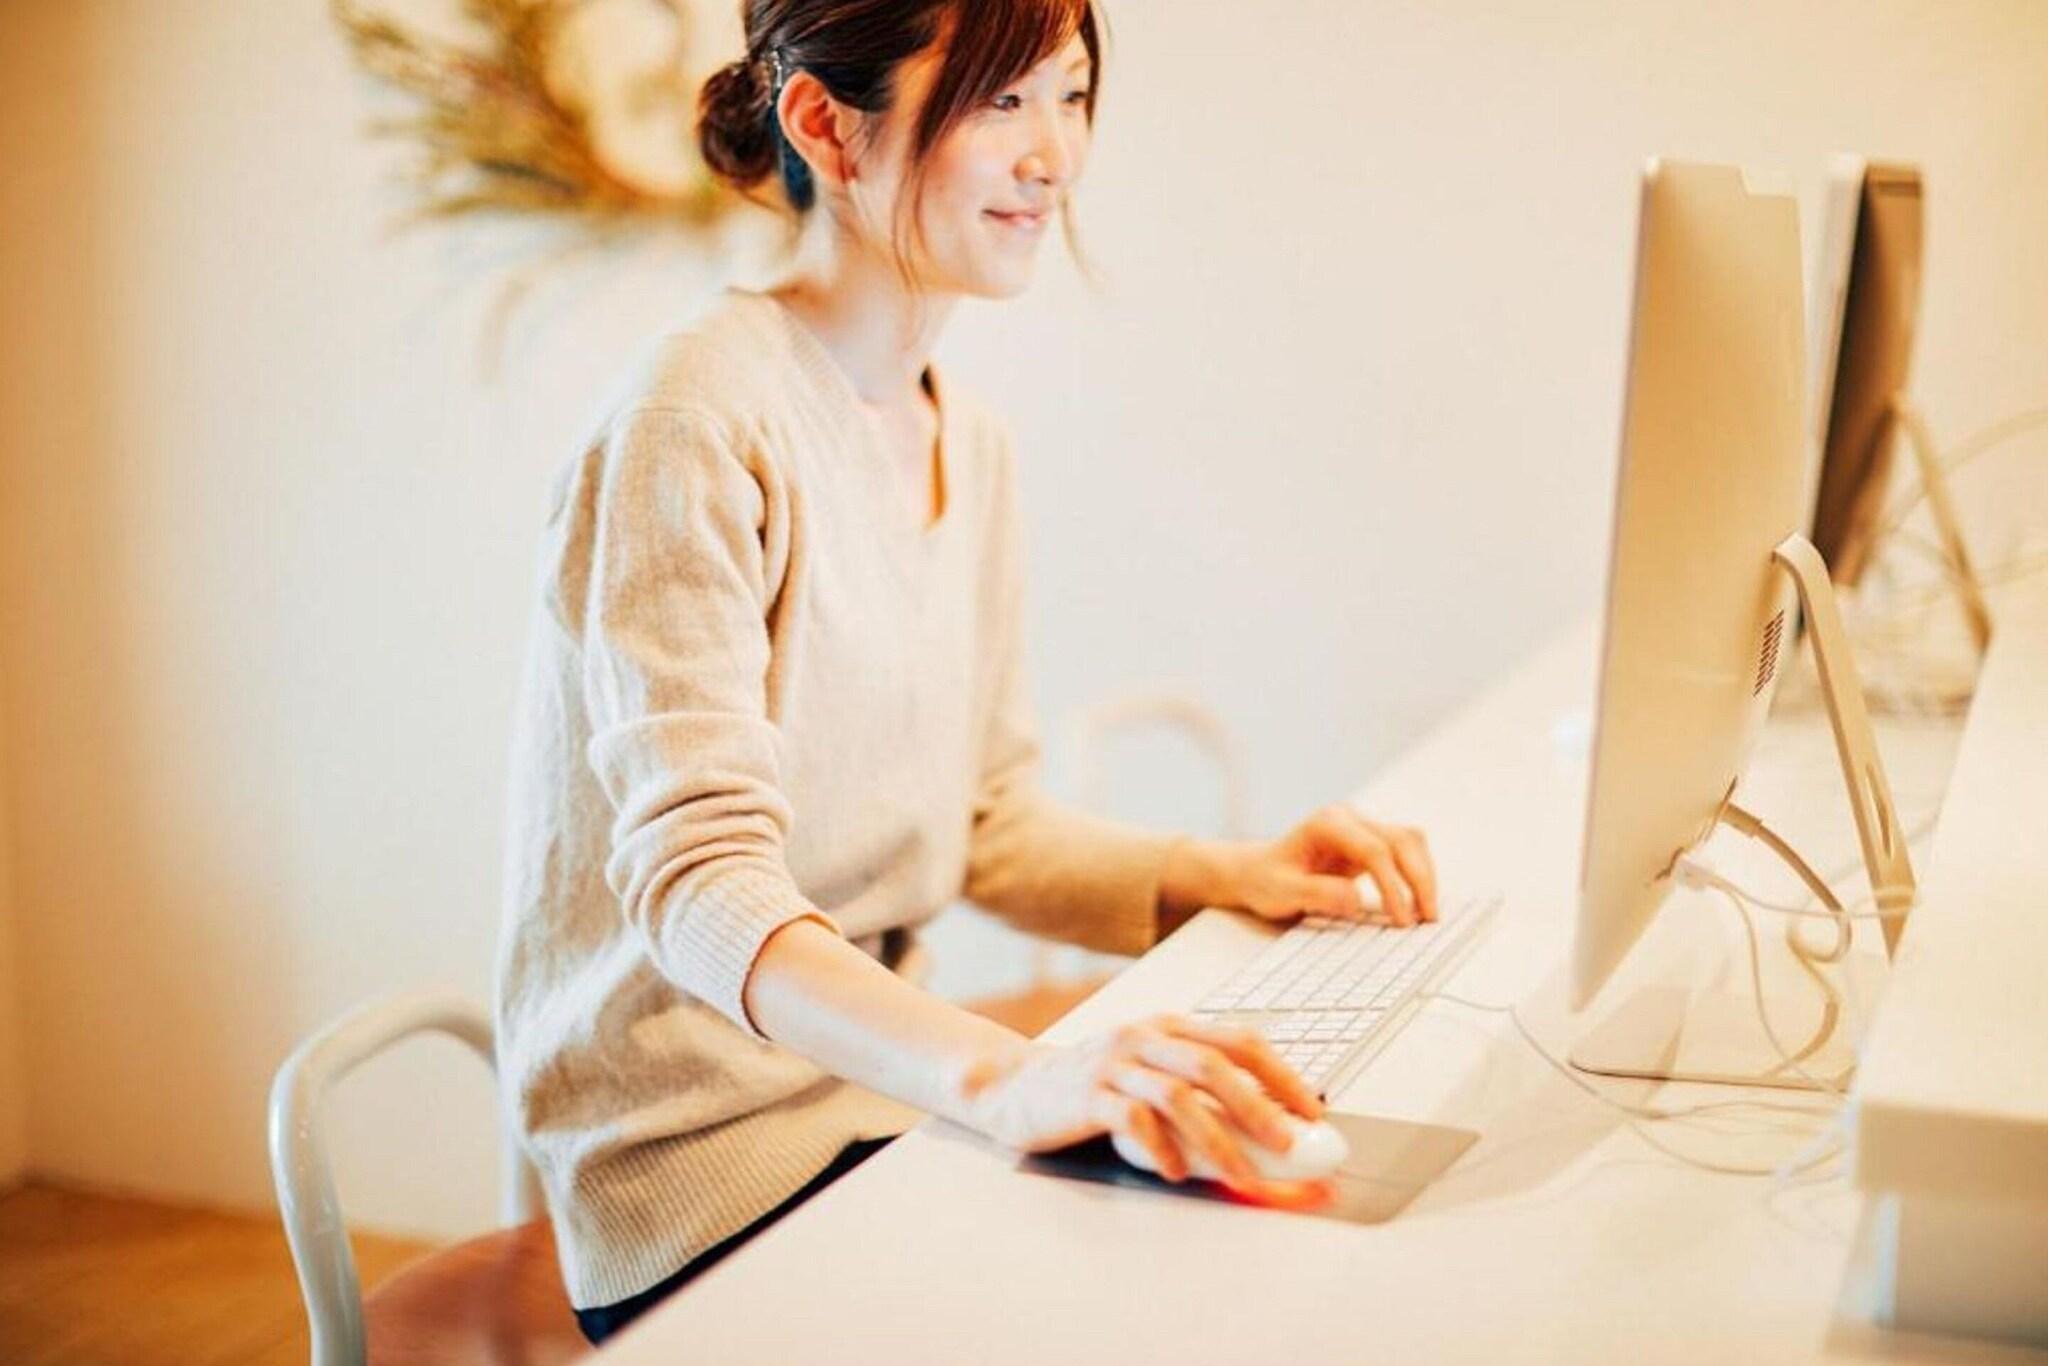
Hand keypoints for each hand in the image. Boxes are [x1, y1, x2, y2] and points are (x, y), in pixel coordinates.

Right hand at [955, 1014, 1325, 1199]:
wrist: (1016, 1087)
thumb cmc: (1095, 1087)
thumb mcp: (1149, 1073)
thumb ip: (1197, 1089)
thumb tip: (1267, 1128)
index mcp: (1169, 1027)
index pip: (1238, 1040)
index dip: (1282, 1074)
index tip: (1313, 1112)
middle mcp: (1144, 1037)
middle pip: (1213, 1065)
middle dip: (1259, 1107)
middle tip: (1288, 1145)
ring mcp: (1113, 1063)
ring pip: (1177, 1096)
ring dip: (1217, 1139)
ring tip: (1241, 1174)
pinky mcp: (1085, 1095)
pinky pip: (1132, 1120)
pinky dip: (1162, 1149)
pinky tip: (1177, 1172)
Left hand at [1164, 807, 1438, 928]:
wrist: (1256, 872)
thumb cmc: (1265, 880)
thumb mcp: (1281, 892)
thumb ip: (1316, 894)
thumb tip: (1355, 900)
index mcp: (1327, 824)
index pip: (1373, 849)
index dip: (1392, 885)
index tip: (1400, 918)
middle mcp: (1349, 819)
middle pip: (1401, 840)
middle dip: (1419, 879)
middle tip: (1427, 918)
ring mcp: (1362, 829)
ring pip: (1410, 842)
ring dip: (1424, 876)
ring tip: (1428, 914)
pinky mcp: (1370, 844)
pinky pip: (1405, 853)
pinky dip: (1417, 875)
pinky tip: (1418, 903)